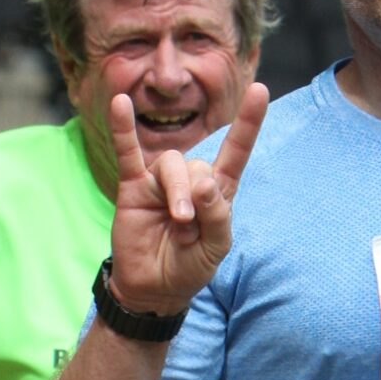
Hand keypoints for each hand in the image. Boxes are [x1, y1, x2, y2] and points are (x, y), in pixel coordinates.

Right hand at [105, 82, 267, 317]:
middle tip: (188, 227)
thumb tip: (205, 183)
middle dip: (195, 195)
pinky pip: (128, 151)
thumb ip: (217, 216)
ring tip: (177, 219)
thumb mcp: (215, 248)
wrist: (154, 288)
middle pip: (197, 165)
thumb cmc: (190, 266)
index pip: (235, 152)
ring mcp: (160, 181)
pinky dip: (123, 128)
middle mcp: (190, 180)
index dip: (248, 124)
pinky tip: (120, 103)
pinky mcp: (133, 186)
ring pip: (170, 163)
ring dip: (175, 190)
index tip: (260, 91)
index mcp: (217, 192)